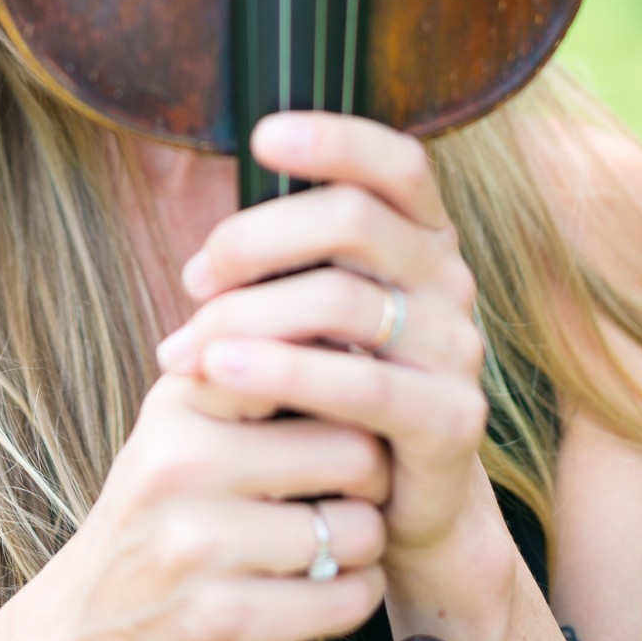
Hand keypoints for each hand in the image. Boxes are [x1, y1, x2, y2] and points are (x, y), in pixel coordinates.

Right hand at [25, 367, 387, 640]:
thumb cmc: (166, 504)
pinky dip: (357, 593)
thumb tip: (344, 307)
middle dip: (374, 474)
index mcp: (181, 400)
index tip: (356, 396)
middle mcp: (183, 463)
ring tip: (338, 536)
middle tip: (359, 484)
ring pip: (358, 529)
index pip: (300, 358)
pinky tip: (330, 584)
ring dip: (365, 540)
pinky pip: (346, 598)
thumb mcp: (184, 419)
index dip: (346, 380)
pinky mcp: (224, 621)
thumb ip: (249, 362)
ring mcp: (199, 545)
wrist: (91, 624)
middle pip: (354, 448)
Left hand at [156, 112, 488, 571]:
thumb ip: (278, 279)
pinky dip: (280, 373)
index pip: (396, 161)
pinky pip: (360, 385)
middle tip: (194, 278)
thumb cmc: (334, 389)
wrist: (396, 503)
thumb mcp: (310, 317)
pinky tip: (220, 373)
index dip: (335, 138)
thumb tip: (200, 267)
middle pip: (353, 218)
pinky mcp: (452, 419)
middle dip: (255, 238)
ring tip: (185, 347)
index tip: (261, 137)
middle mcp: (448, 278)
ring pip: (342, 301)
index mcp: (419, 236)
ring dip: (247, 316)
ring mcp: (456, 347)